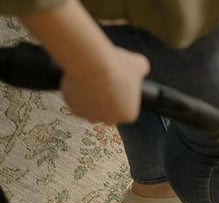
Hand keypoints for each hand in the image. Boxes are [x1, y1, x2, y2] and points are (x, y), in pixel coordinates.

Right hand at [19, 0, 149, 124]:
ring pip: (88, 105)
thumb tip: (143, 66)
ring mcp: (91, 115)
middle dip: (101, 96)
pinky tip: (76, 79)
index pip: (124, 109)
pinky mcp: (73, 108)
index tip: (112, 84)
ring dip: (87, 93)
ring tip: (87, 77)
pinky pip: (73, 101)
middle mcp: (110, 120)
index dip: (117, 94)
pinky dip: (73, 91)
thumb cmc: (117, 65)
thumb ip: (141, 68)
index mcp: (128, 114)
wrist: (93, 64)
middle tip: (98, 80)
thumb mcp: (137, 64)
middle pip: (104, 109)